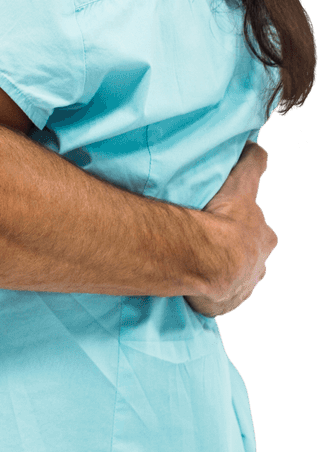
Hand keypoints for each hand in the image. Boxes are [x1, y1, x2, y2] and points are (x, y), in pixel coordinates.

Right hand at [186, 142, 276, 316]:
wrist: (208, 262)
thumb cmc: (223, 223)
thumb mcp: (241, 183)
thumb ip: (251, 164)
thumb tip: (255, 146)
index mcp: (264, 238)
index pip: (260, 226)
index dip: (244, 220)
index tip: (228, 218)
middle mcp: (258, 264)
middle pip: (248, 252)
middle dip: (232, 246)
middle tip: (205, 235)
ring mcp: (240, 286)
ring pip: (231, 274)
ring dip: (216, 267)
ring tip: (192, 258)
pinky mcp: (219, 305)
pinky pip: (211, 296)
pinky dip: (202, 289)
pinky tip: (187, 279)